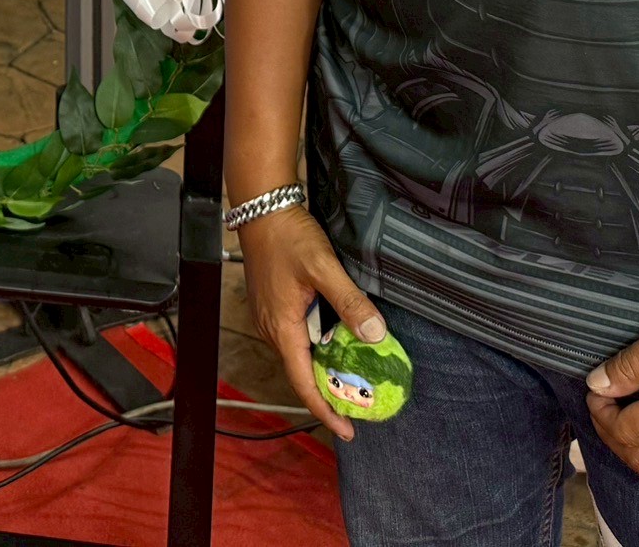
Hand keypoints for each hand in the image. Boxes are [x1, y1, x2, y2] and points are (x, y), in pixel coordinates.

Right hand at [236, 206, 387, 441]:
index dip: (325, 411)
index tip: (349, 431)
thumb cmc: (289, 236)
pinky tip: (338, 340)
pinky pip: (298, 337)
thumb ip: (350, 302)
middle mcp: (273, 328)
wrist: (262, 206)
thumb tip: (376, 336)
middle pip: (302, 373)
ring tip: (354, 377)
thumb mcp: (323, 267)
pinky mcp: (275, 303)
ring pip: (300, 354)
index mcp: (282, 328)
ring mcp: (272, 316)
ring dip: (325, 369)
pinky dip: (319, 347)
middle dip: (330, 393)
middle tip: (361, 405)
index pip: (303, 383)